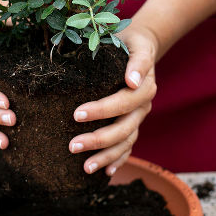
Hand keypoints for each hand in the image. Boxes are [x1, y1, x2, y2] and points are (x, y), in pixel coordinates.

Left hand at [69, 24, 158, 175]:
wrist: (141, 46)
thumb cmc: (129, 43)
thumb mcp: (136, 44)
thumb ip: (137, 61)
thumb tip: (131, 79)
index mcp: (143, 87)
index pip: (122, 102)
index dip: (101, 110)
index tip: (77, 114)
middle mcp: (143, 106)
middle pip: (123, 128)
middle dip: (98, 139)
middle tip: (72, 145)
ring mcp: (139, 118)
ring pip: (125, 142)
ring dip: (106, 156)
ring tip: (85, 167)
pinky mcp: (134, 124)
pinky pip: (129, 147)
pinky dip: (119, 160)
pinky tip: (105, 172)